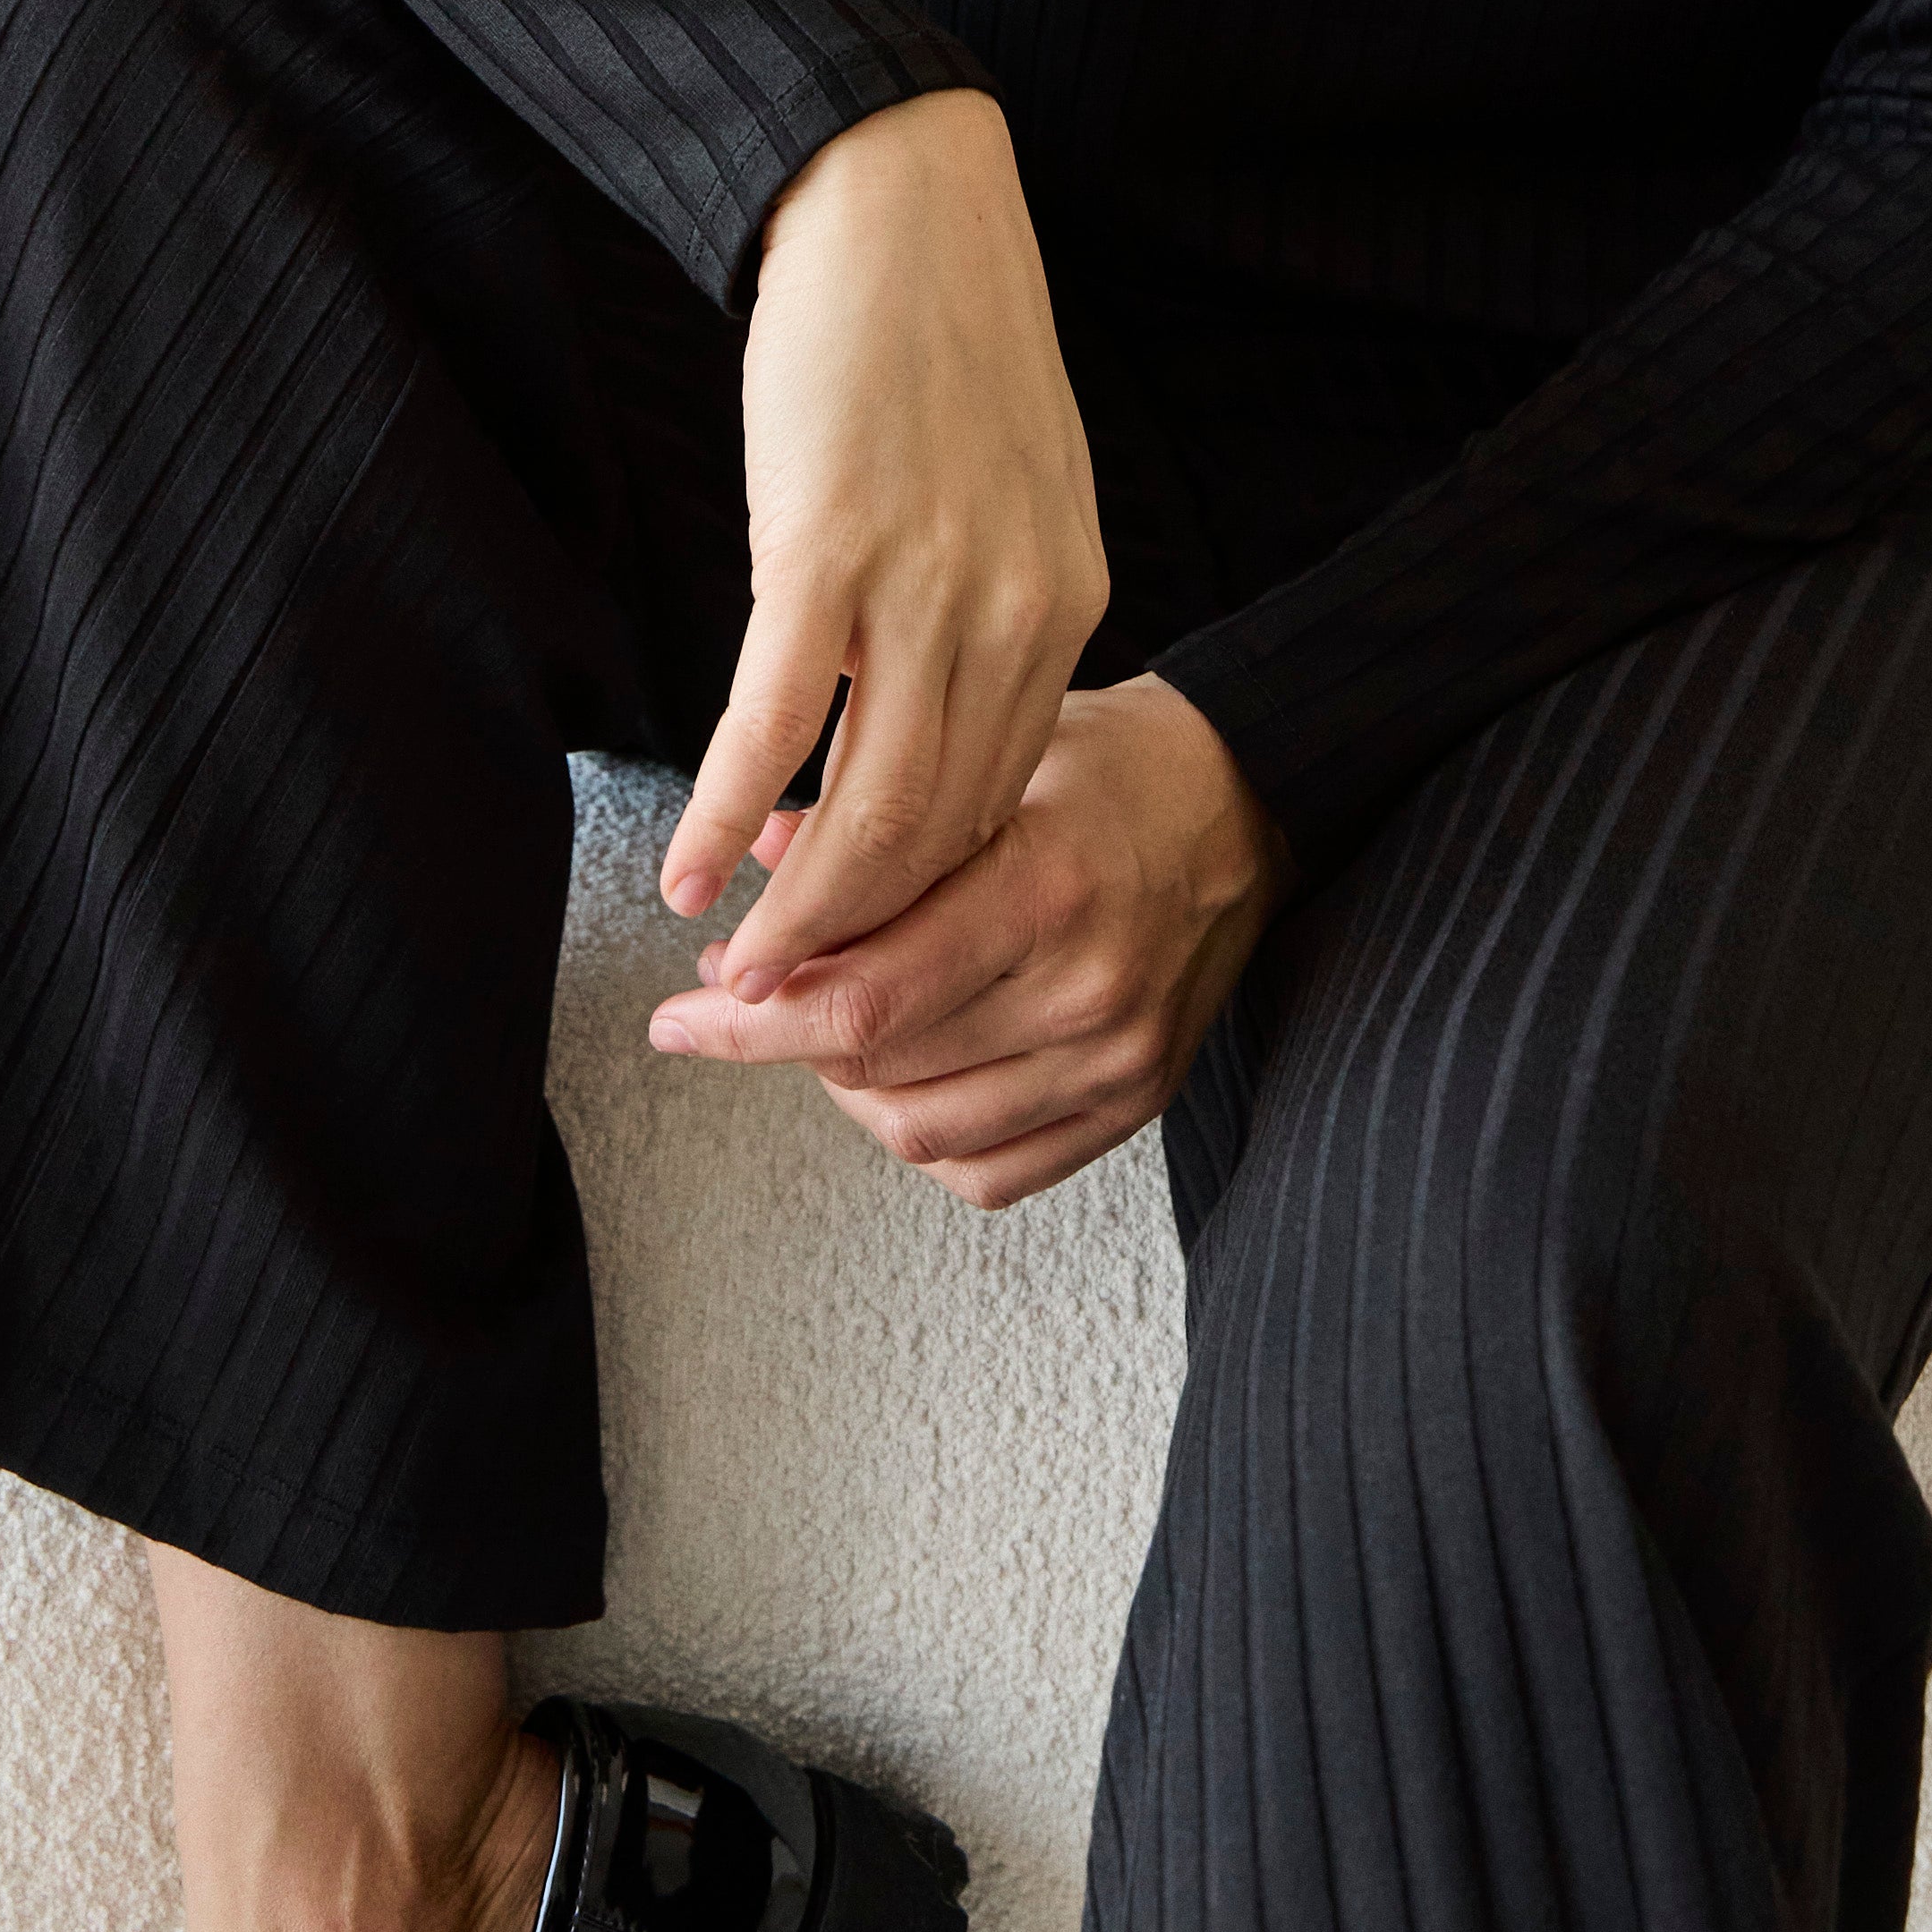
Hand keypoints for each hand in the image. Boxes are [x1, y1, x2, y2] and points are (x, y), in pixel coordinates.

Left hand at [647, 673, 1291, 1211]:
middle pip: (876, 1067)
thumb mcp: (990, 758)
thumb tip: (752, 858)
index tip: (683, 1011)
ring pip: (919, 1132)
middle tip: (741, 997)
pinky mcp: (1135, 1101)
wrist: (1247, 805)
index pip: (860, 996)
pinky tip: (901, 1076)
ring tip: (822, 1028)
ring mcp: (1115, 1058)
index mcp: (1043, 885)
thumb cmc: (1110, 769)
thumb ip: (868, 817)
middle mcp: (1085, 986)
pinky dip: (923, 1137)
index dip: (749, 1016)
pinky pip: (989, 1173)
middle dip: (780, 1038)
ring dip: (844, 1089)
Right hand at [663, 86, 1109, 995]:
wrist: (895, 199)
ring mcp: (924, 584)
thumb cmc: (933, 338)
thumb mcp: (1006, 488)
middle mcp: (1015, 611)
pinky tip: (681, 865)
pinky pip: (776, 724)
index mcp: (1065, 601)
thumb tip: (923, 717)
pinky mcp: (825, 549)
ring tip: (736, 971)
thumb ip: (985, 606)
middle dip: (868, 942)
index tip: (871, 958)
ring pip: (871, 804)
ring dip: (798, 909)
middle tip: (792, 1011)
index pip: (1006, 801)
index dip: (930, 899)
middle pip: (946, 832)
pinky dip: (726, 812)